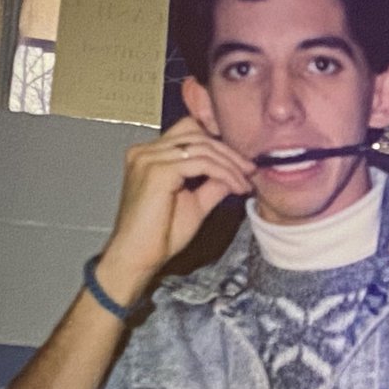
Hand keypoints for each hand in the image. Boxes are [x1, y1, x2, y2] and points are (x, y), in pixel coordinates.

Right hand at [99, 117, 253, 301]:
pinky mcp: (158, 171)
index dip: (218, 144)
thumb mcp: (195, 203)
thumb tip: (236, 172)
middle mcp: (145, 150)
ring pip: (202, 148)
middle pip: (198, 135)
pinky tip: (235, 187)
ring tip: (245, 183)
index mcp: (150, 154)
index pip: (189, 132)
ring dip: (230, 165)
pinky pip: (202, 164)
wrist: (138, 256)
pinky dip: (224, 173)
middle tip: (251, 171)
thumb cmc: (160, 234)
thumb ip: (212, 183)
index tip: (242, 165)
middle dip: (229, 153)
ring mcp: (149, 158)